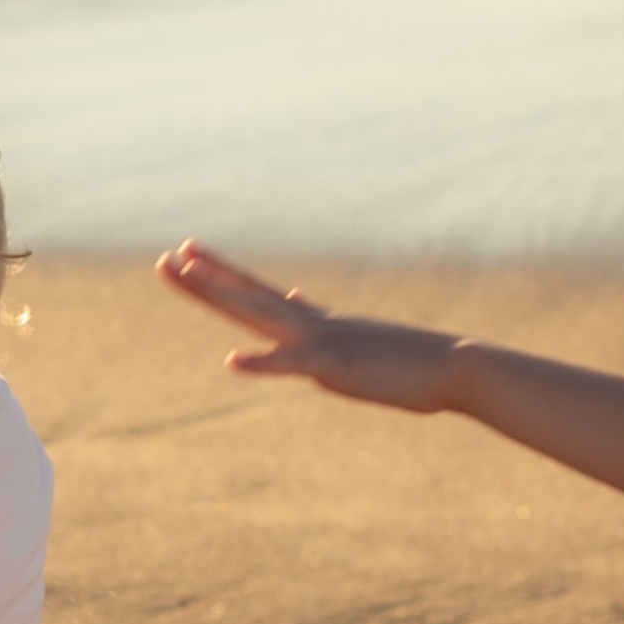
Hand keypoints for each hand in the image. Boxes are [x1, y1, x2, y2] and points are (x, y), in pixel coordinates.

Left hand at [157, 240, 458, 410]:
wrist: (457, 369)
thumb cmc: (413, 365)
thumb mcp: (358, 344)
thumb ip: (323, 329)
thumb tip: (295, 300)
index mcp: (317, 323)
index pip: (259, 293)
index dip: (222, 275)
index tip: (189, 254)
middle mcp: (313, 324)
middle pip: (248, 296)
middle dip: (205, 279)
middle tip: (166, 257)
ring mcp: (322, 343)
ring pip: (261, 314)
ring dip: (221, 295)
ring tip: (185, 274)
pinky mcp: (337, 367)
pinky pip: (293, 365)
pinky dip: (263, 364)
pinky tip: (232, 362)